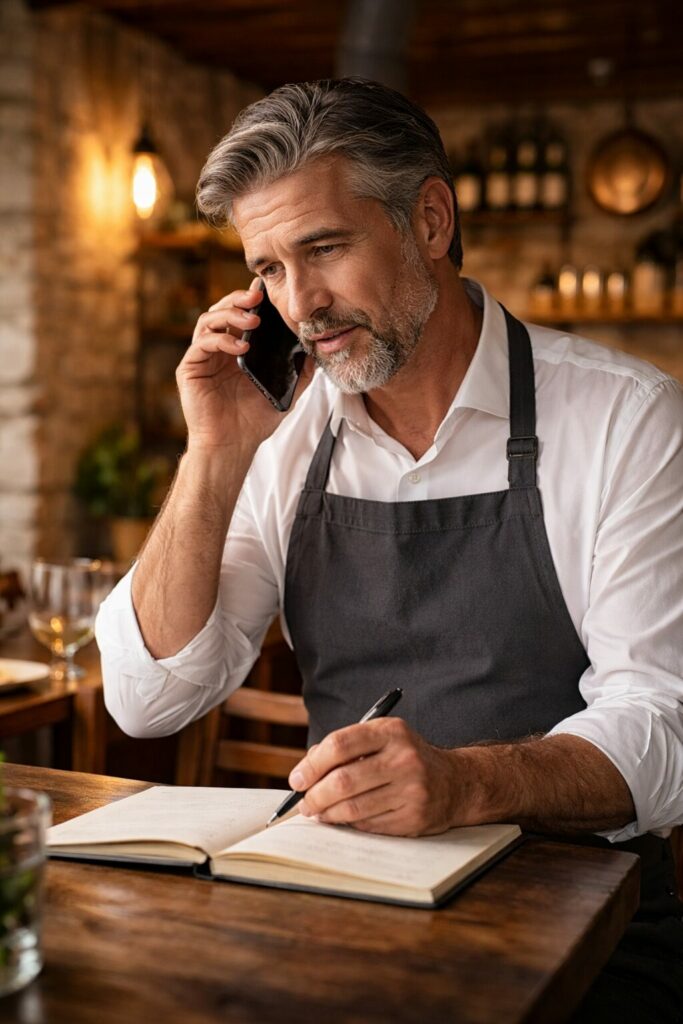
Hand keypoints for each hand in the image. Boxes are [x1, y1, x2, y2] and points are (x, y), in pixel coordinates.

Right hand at [176, 278, 312, 451]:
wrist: (232, 447)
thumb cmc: (253, 422)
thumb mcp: (284, 393)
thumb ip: (298, 373)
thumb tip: (314, 353)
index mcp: (236, 351)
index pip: (239, 316)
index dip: (250, 301)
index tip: (266, 293)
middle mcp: (217, 350)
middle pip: (221, 311)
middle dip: (238, 300)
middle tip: (257, 299)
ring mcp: (202, 358)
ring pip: (208, 321)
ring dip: (230, 315)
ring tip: (253, 321)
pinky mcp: (189, 369)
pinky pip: (202, 344)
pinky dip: (221, 340)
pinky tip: (241, 347)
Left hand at [290, 718, 461, 836]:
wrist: (456, 782)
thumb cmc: (406, 758)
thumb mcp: (382, 739)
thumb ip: (345, 747)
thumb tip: (305, 770)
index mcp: (391, 732)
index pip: (340, 744)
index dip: (312, 765)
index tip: (297, 779)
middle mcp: (404, 758)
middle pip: (342, 781)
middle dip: (314, 796)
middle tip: (303, 802)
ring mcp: (411, 790)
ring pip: (353, 808)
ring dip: (327, 814)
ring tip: (318, 812)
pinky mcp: (414, 817)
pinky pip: (368, 825)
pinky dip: (349, 824)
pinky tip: (344, 819)